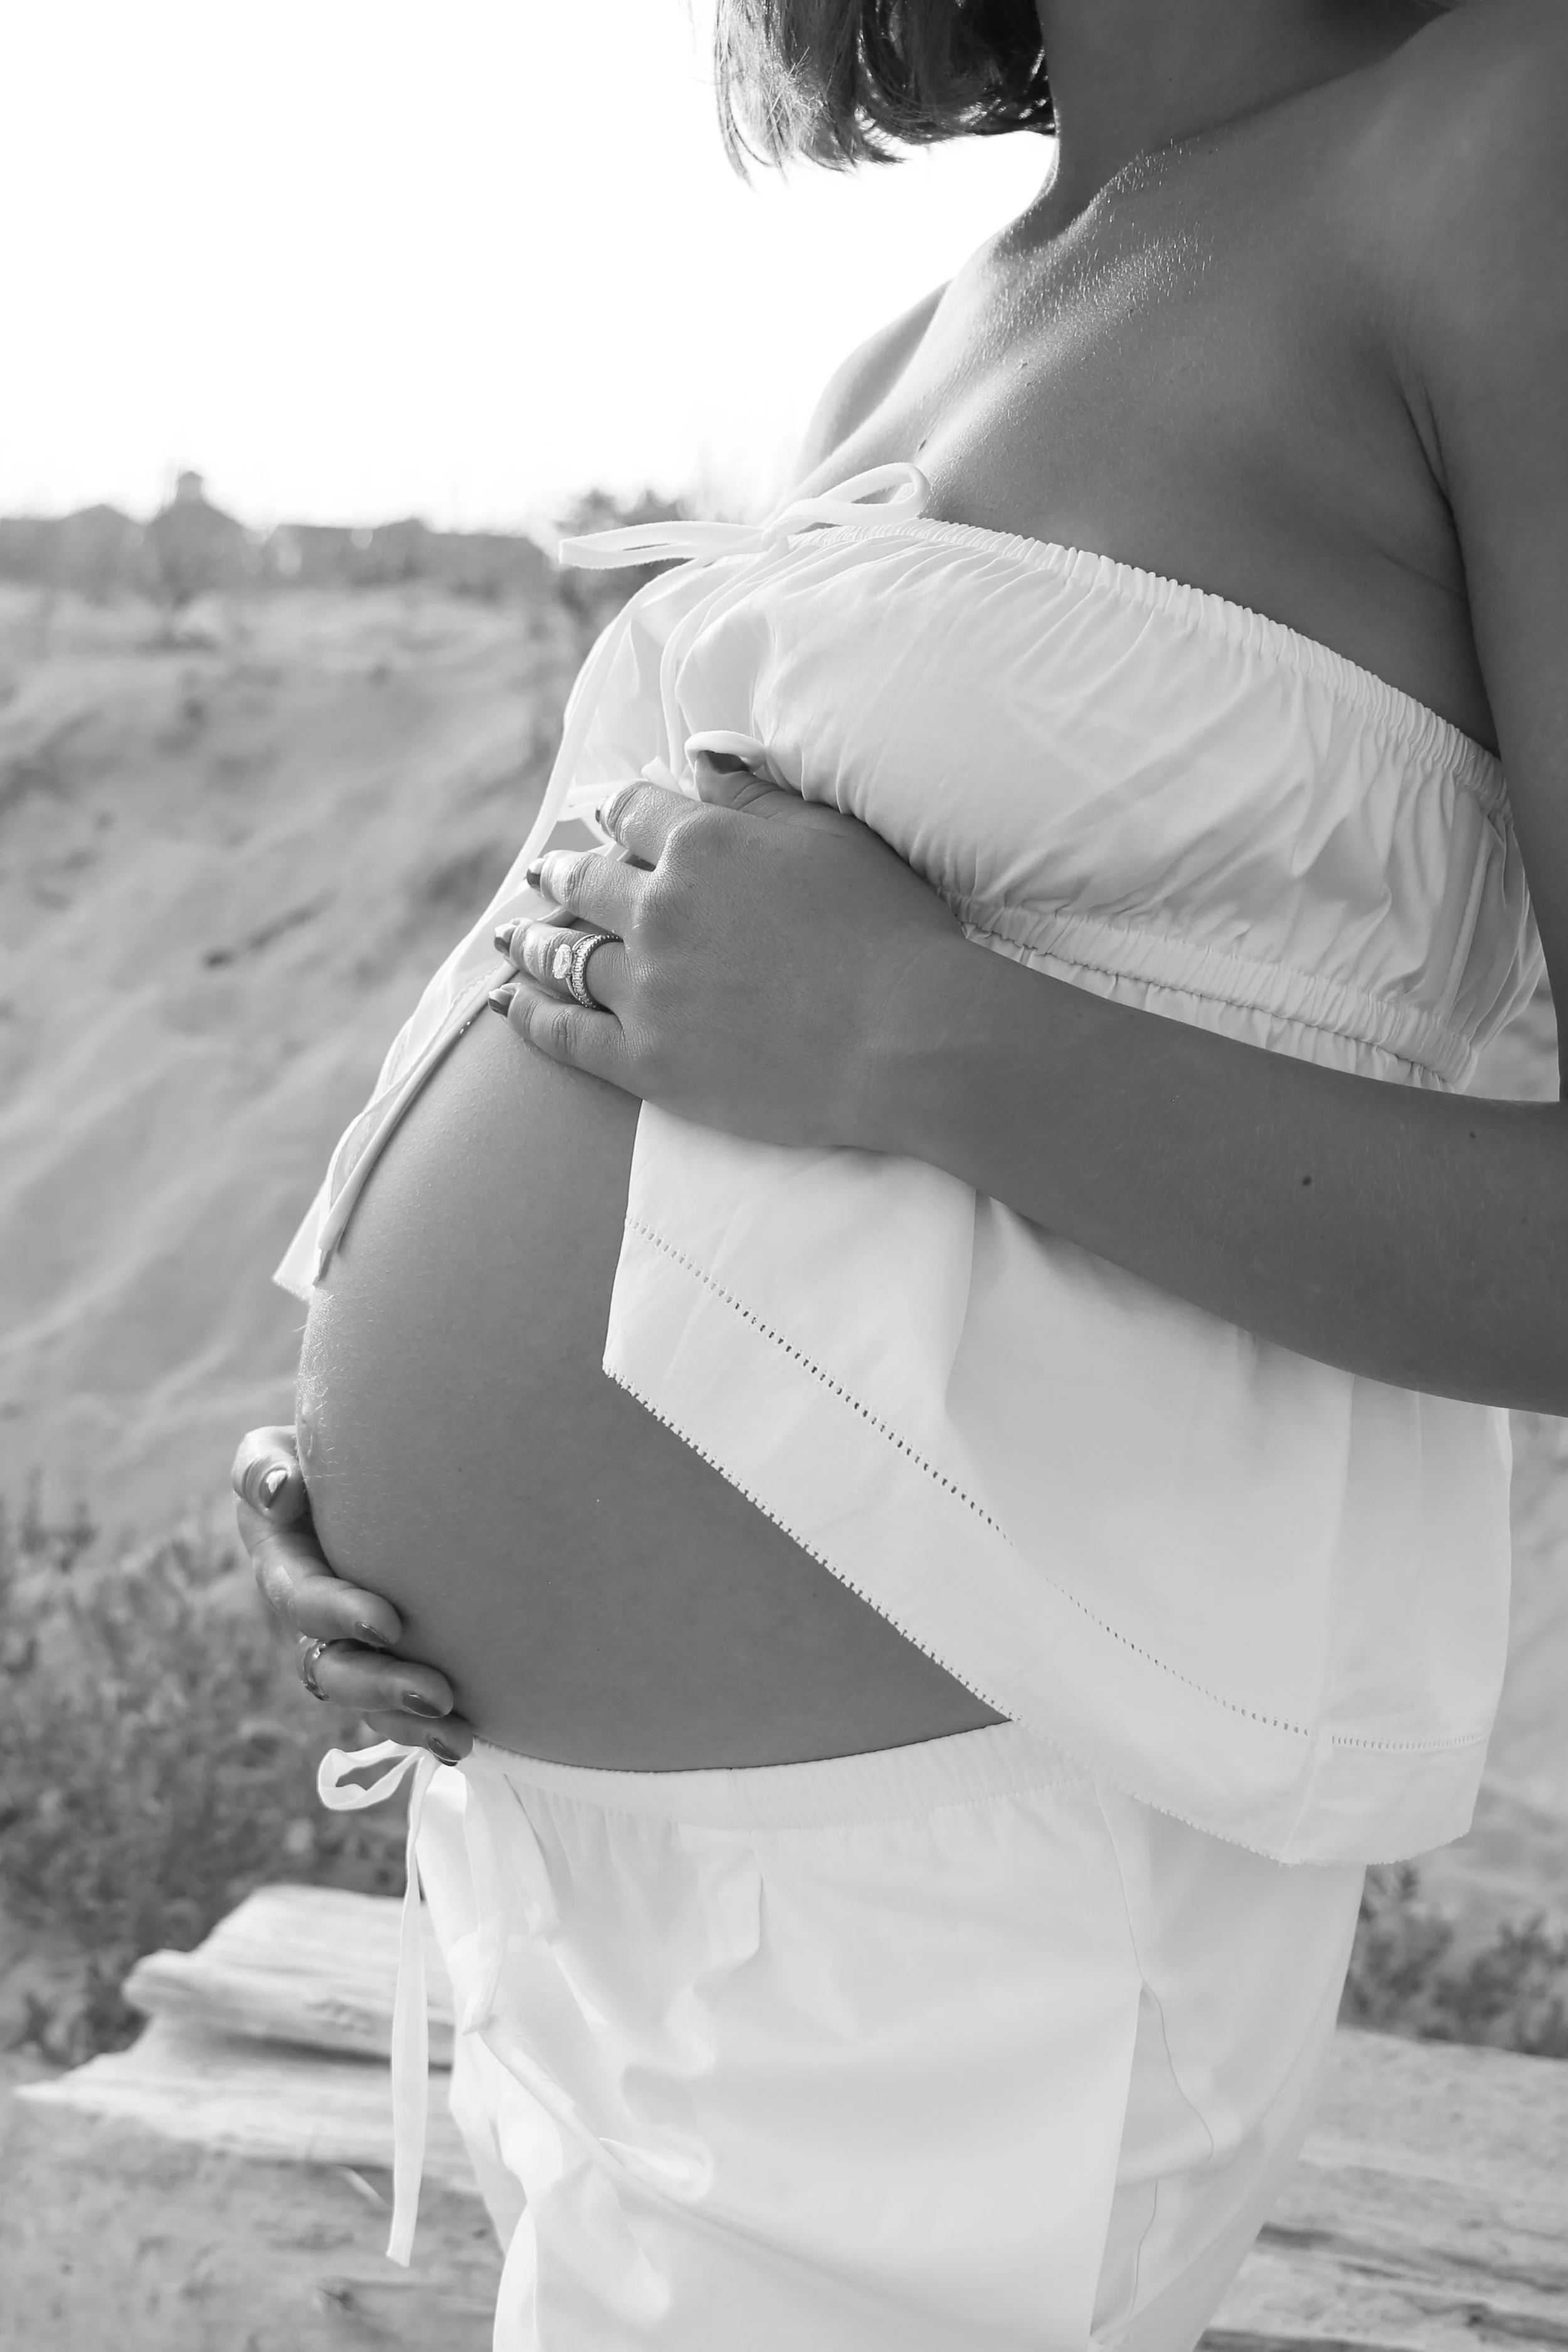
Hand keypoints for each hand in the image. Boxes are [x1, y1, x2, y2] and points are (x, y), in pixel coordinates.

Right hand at [231, 1425, 473, 1760]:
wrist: (372, 1465)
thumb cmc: (319, 1453)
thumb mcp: (273, 1452)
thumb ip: (261, 1468)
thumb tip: (278, 1493)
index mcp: (283, 1567)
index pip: (303, 1601)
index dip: (339, 1617)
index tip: (389, 1623)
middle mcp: (314, 1618)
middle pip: (335, 1670)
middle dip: (382, 1687)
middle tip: (438, 1694)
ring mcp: (352, 1643)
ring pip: (369, 1700)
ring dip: (408, 1721)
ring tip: (460, 1736)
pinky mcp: (392, 1655)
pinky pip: (401, 1705)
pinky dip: (429, 1727)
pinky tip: (474, 1737)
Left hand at [488, 757, 967, 1149]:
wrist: (904, 1039)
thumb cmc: (888, 932)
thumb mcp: (832, 836)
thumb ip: (758, 797)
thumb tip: (701, 763)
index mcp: (702, 845)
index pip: (636, 815)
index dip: (617, 816)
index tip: (604, 820)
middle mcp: (659, 909)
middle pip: (588, 884)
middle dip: (561, 876)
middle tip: (542, 876)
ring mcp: (647, 989)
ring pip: (567, 957)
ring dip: (533, 943)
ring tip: (512, 938)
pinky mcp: (647, 1061)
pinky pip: (567, 1035)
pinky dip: (530, 1016)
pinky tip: (507, 1005)